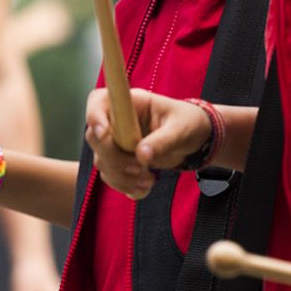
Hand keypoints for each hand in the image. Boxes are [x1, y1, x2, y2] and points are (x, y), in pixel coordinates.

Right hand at [84, 88, 209, 199]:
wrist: (196, 140)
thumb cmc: (188, 123)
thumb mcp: (180, 129)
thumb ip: (162, 141)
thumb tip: (141, 155)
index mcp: (130, 103)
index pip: (98, 102)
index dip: (94, 117)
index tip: (105, 134)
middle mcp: (118, 121)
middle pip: (95, 138)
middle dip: (114, 158)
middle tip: (140, 168)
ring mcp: (116, 142)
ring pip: (101, 161)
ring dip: (122, 177)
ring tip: (150, 180)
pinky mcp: (121, 161)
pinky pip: (111, 176)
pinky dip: (125, 186)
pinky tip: (145, 188)